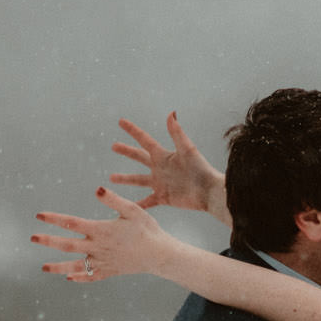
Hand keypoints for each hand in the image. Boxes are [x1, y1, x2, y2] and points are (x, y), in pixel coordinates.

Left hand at [31, 187, 174, 281]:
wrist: (161, 255)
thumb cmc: (148, 229)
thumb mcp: (133, 210)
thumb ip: (114, 200)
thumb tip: (97, 189)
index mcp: (101, 230)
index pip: (71, 223)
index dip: (54, 219)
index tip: (39, 216)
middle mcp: (98, 248)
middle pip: (67, 245)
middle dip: (48, 241)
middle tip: (32, 238)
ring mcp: (103, 262)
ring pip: (76, 265)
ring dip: (58, 266)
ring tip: (43, 267)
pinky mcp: (110, 271)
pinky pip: (91, 277)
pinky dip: (79, 278)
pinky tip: (69, 278)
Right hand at [110, 112, 225, 218]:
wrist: (209, 192)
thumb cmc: (201, 169)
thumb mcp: (187, 149)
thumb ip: (177, 133)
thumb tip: (171, 113)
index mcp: (164, 155)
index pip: (144, 140)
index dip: (132, 130)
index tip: (120, 121)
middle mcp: (160, 168)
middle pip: (139, 157)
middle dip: (126, 151)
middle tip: (113, 146)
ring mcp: (161, 183)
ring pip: (138, 180)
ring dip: (126, 179)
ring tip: (111, 178)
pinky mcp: (164, 197)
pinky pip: (147, 202)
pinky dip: (137, 204)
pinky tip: (126, 207)